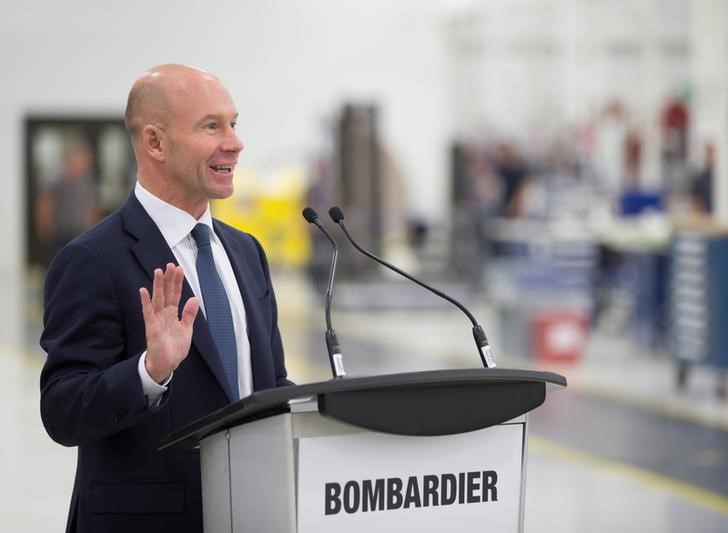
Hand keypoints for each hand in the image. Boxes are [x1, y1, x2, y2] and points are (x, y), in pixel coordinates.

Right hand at [139, 263, 199, 383]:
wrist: (167, 364)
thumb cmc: (174, 348)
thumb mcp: (186, 328)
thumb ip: (189, 313)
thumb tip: (194, 298)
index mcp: (172, 313)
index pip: (175, 294)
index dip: (177, 282)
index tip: (179, 269)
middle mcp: (163, 314)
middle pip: (166, 293)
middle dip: (168, 279)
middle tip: (170, 264)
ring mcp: (156, 319)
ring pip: (157, 298)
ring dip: (158, 285)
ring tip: (158, 271)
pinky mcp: (151, 327)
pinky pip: (147, 312)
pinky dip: (145, 301)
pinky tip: (143, 290)